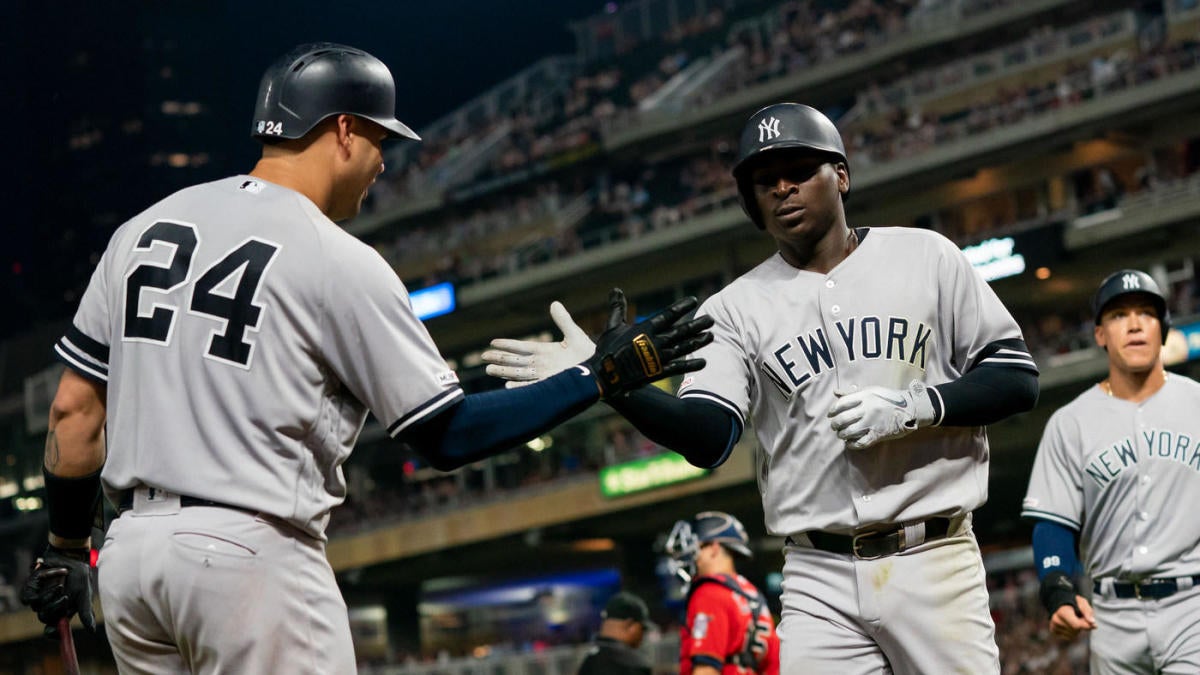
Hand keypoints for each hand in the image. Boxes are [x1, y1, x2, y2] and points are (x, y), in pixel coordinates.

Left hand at [20, 544, 96, 637]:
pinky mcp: (32, 591)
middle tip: (65, 597)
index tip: (55, 632)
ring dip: (51, 598)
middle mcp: (52, 608)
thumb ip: (85, 612)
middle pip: (47, 619)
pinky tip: (53, 580)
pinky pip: (31, 600)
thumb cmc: (79, 575)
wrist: (69, 557)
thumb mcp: (85, 593)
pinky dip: (43, 591)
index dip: (54, 633)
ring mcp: (41, 600)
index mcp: (65, 611)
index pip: (55, 629)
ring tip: (61, 585)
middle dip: (56, 609)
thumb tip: (92, 631)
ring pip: (39, 610)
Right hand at [483, 301, 594, 387]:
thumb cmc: (588, 352)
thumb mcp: (574, 333)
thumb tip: (554, 303)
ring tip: (488, 369)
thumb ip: (563, 320)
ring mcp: (544, 374)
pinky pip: (531, 386)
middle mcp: (542, 363)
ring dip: (504, 372)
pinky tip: (507, 386)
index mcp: (545, 350)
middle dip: (500, 358)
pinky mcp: (550, 384)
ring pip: (519, 373)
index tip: (492, 342)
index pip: (522, 347)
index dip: (508, 344)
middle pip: (515, 360)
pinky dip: (519, 386)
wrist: (599, 367)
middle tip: (483, 357)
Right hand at [586, 288, 712, 398]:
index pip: (668, 314)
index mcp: (645, 328)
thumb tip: (616, 289)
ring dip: (699, 341)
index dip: (682, 307)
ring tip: (711, 335)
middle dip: (697, 324)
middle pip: (682, 331)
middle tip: (710, 319)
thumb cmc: (608, 350)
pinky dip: (692, 365)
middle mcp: (656, 341)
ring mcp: (660, 357)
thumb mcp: (613, 326)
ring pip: (684, 347)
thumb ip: (618, 308)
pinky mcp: (660, 372)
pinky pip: (680, 367)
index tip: (693, 301)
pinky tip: (704, 362)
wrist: (605, 375)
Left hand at [827, 380, 934, 448]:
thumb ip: (852, 393)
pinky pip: (860, 442)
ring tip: (841, 434)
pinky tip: (849, 443)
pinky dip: (852, 444)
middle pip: (843, 419)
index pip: (842, 404)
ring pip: (849, 432)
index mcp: (865, 396)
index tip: (830, 415)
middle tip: (834, 427)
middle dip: (835, 424)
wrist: (912, 408)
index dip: (833, 410)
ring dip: (842, 435)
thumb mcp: (872, 390)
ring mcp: (873, 422)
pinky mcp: (879, 434)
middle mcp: (867, 409)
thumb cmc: (889, 398)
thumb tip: (835, 392)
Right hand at [1048, 595, 1095, 641]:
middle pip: (1076, 630)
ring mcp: (1054, 626)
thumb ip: (1088, 612)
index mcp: (1062, 612)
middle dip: (1082, 626)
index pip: (1077, 625)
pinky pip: (1068, 637)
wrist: (1060, 603)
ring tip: (1074, 620)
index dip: (1086, 625)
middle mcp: (1056, 620)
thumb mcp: (1082, 602)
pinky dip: (1072, 633)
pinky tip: (1070, 625)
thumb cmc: (1073, 602)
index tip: (1092, 623)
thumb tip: (1093, 624)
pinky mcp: (1054, 631)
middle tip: (1080, 618)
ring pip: (1073, 635)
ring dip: (1077, 630)